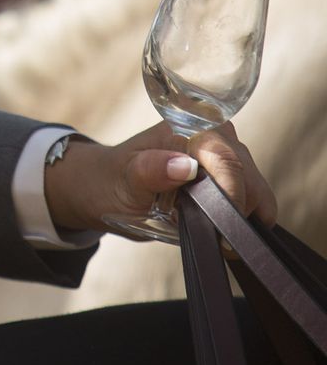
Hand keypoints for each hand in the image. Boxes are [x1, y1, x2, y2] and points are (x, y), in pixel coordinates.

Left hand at [43, 121, 277, 237]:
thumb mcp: (124, 179)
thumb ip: (150, 171)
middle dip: (237, 213)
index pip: (228, 162)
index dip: (232, 200)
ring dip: (239, 217)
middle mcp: (216, 132)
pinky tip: (218, 227)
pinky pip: (253, 199)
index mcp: (191, 125)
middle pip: (249, 178)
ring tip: (209, 230)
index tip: (223, 235)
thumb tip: (183, 166)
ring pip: (256, 191)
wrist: (108, 187)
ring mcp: (228, 153)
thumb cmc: (113, 180)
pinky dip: (241, 218)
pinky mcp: (233, 174)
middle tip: (214, 239)